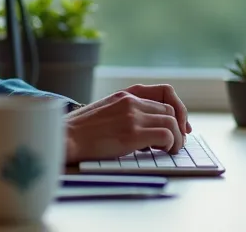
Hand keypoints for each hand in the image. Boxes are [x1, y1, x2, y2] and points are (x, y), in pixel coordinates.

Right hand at [63, 84, 191, 162]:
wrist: (65, 138)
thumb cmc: (80, 131)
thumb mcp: (105, 112)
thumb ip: (125, 114)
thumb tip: (147, 131)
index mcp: (125, 94)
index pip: (164, 94)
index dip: (177, 110)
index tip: (180, 125)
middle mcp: (131, 102)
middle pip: (170, 110)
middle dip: (178, 127)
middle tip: (175, 143)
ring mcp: (132, 117)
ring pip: (172, 122)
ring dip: (176, 138)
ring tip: (170, 150)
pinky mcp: (132, 134)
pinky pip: (166, 135)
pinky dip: (170, 144)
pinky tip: (163, 152)